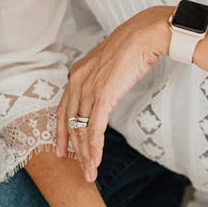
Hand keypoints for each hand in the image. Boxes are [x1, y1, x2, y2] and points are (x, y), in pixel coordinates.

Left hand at [57, 7, 170, 180]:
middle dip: (74, 150)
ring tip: (90, 172)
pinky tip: (95, 160)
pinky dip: (94, 146)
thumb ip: (100, 82)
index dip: (61, 133)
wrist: (145, 34)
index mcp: (76, 75)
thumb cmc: (132, 47)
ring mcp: (88, 88)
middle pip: (69, 123)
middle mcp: (76, 82)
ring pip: (81, 129)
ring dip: (86, 154)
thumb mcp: (109, 67)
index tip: (63, 150)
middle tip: (79, 169)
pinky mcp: (103, 95)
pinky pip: (94, 127)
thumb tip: (103, 96)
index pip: (63, 110)